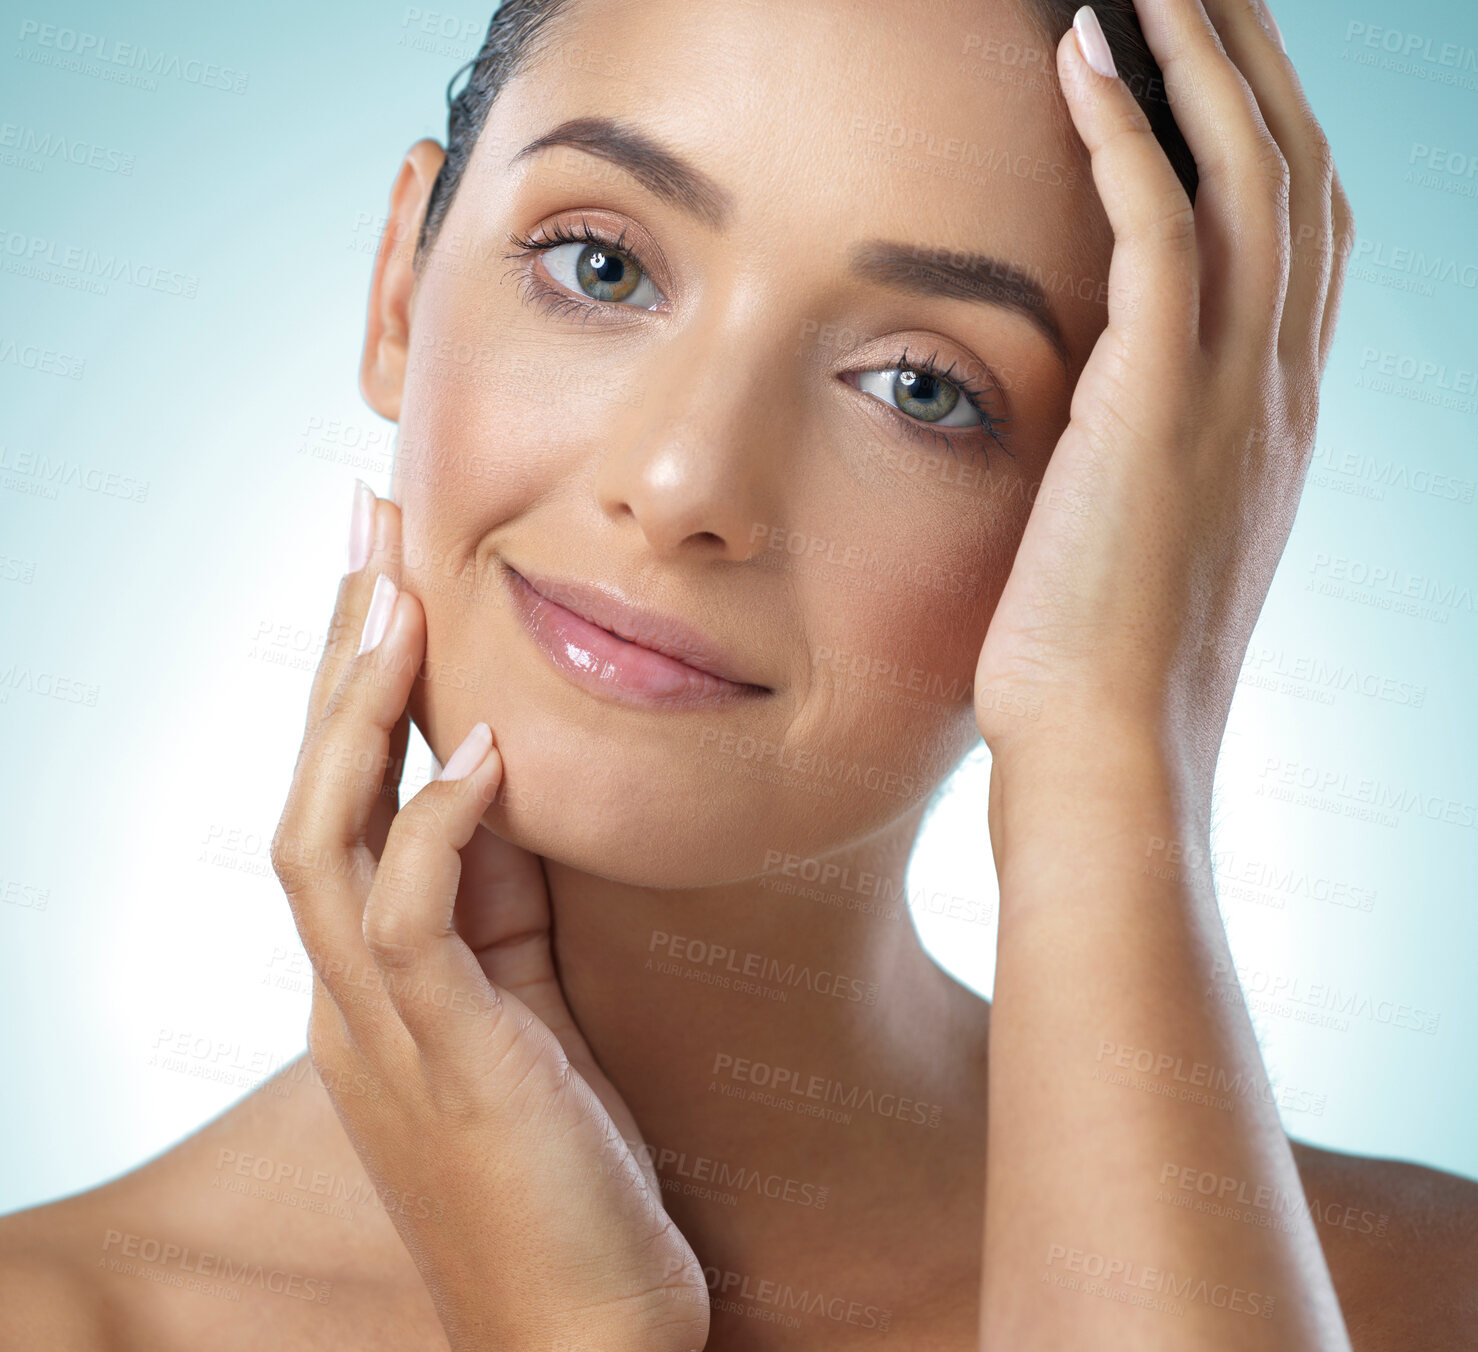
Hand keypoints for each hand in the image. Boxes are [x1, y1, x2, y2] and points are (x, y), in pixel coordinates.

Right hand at [270, 488, 708, 1351]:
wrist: (588, 1335)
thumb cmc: (570, 1178)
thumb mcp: (532, 1010)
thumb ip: (503, 909)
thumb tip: (509, 786)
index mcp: (377, 980)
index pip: (347, 802)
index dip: (361, 684)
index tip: (389, 572)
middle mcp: (353, 996)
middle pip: (311, 794)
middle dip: (340, 657)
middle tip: (365, 525)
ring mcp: (383, 1032)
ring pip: (324, 840)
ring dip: (355, 715)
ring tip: (393, 595)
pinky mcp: (444, 1063)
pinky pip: (408, 921)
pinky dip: (435, 825)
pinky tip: (480, 745)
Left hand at [973, 0, 1352, 795]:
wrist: (1112, 760)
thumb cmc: (1100, 671)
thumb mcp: (1142, 545)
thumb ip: (1143, 462)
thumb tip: (1097, 432)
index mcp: (1274, 417)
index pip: (1298, 230)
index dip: (1263, 127)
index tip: (1214, 59)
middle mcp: (1279, 387)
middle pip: (1291, 168)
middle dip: (1246, 57)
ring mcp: (1233, 394)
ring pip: (1245, 171)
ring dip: (1197, 54)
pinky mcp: (1160, 407)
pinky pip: (1159, 228)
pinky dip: (1127, 131)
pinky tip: (1083, 51)